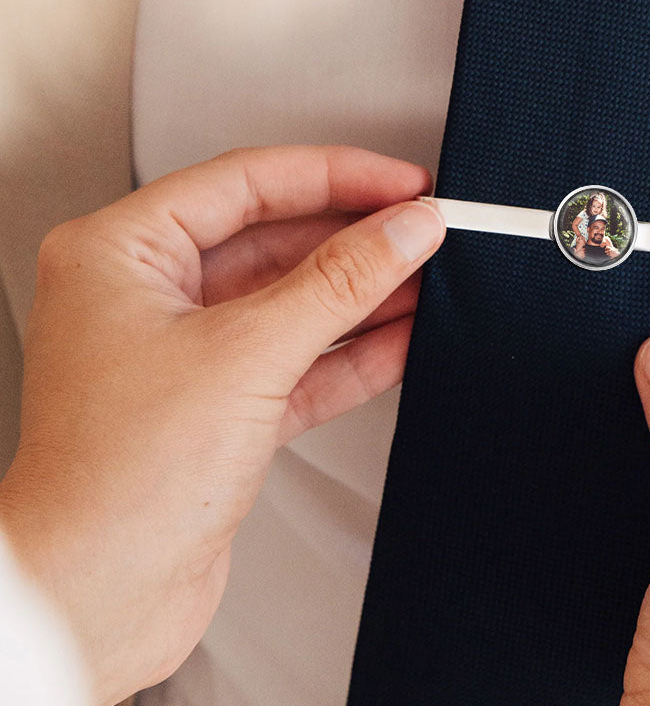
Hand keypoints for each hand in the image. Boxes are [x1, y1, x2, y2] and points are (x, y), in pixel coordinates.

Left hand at [0, 145, 445, 705]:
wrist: (91, 604)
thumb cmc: (113, 483)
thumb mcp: (247, 355)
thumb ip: (340, 282)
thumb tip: (405, 228)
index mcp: (121, 253)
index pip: (247, 182)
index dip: (335, 176)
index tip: (401, 182)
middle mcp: (146, 295)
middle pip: (275, 238)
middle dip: (356, 237)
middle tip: (423, 228)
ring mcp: (184, 352)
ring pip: (293, 299)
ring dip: (363, 292)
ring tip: (427, 276)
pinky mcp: (218, 406)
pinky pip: (299, 357)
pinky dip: (352, 350)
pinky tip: (402, 337)